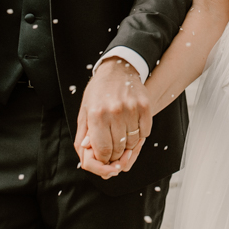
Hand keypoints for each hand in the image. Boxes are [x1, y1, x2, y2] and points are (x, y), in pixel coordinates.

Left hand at [76, 57, 151, 175]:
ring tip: (122, 136)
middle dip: (115, 154)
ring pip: (132, 142)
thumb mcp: (85, 111)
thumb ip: (83, 135)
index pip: (103, 150)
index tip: (104, 157)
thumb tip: (86, 155)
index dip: (103, 159)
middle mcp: (114, 111)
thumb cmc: (98, 93)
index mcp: (96, 114)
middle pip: (118, 148)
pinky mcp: (145, 106)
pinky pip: (145, 132)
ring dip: (127, 145)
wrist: (118, 69)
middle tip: (113, 149)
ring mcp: (131, 108)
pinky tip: (132, 127)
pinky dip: (139, 135)